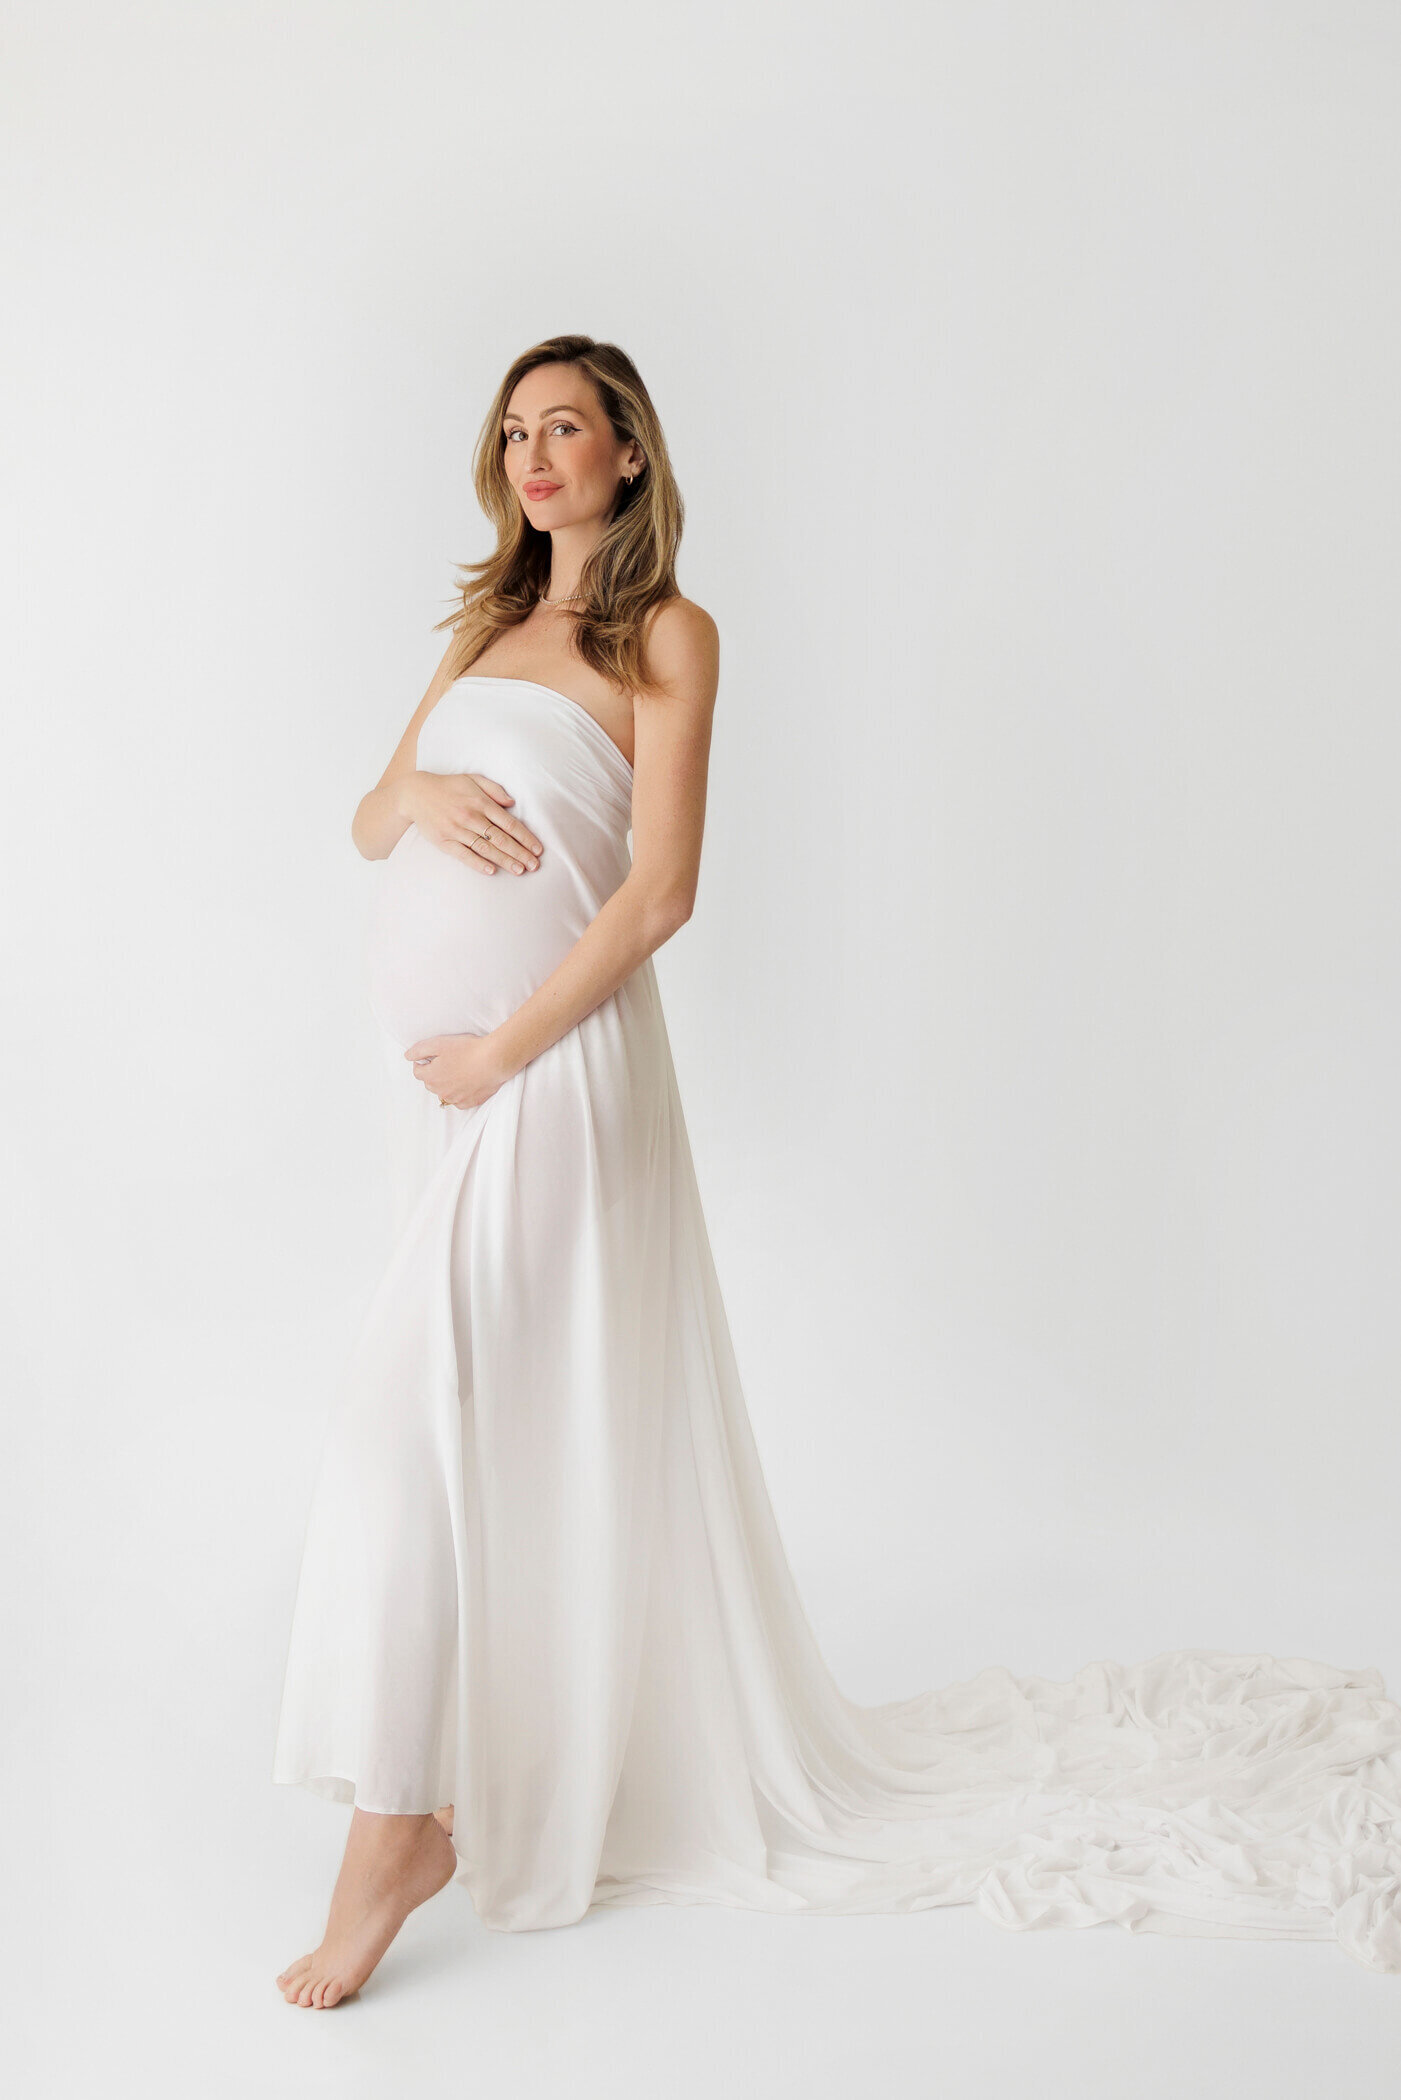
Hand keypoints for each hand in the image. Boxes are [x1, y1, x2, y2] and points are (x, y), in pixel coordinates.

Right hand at [399, 770, 543, 875]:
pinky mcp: (444, 841)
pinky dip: (477, 863)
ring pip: (485, 848)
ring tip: (520, 871)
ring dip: (504, 860)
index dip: (525, 837)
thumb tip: (513, 803)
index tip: (538, 849)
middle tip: (535, 866)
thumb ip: (495, 789)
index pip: (508, 823)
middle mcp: (470, 816)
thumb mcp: (473, 779)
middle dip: (520, 853)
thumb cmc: (448, 786)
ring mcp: (457, 830)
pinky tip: (491, 870)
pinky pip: (463, 854)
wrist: (415, 793)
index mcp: (480, 802)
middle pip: (500, 838)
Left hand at [405, 1031, 510, 1110]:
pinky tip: (468, 1081)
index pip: (418, 1072)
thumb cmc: (468, 1049)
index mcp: (431, 1077)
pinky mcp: (469, 1102)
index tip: (433, 1056)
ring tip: (460, 1070)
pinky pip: (458, 1100)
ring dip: (447, 1083)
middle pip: (430, 1083)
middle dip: (435, 1073)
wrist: (494, 1061)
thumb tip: (407, 1056)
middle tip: (448, 1060)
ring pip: (444, 1092)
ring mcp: (455, 1099)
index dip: (424, 1062)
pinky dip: (460, 1092)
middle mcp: (440, 1091)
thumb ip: (419, 1050)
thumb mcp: (439, 1043)